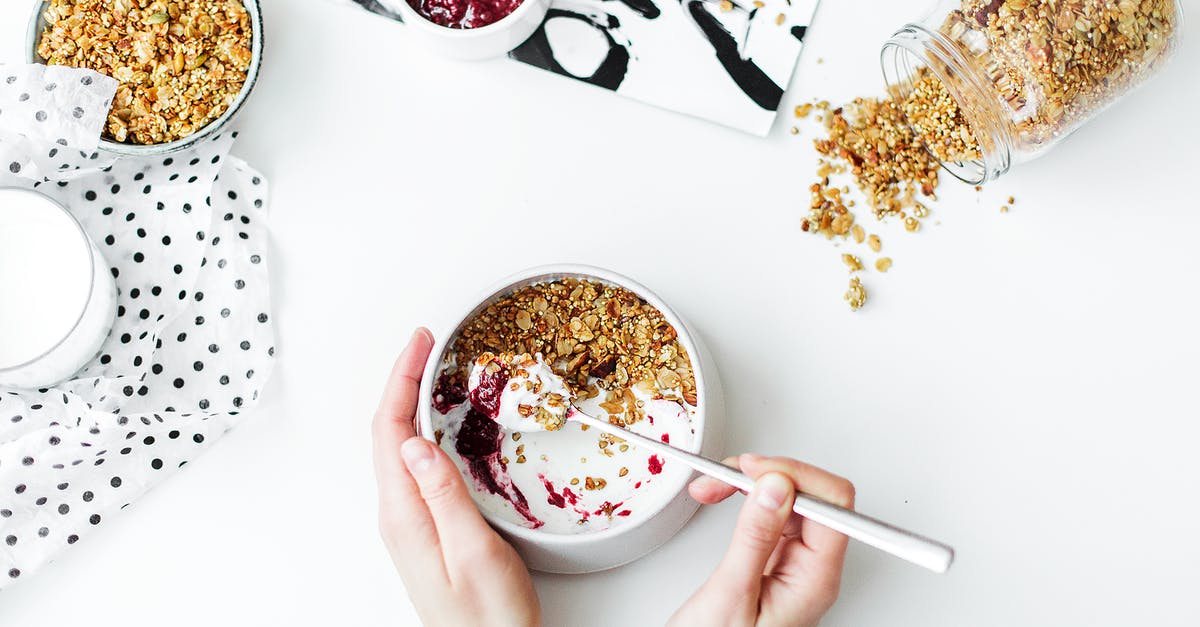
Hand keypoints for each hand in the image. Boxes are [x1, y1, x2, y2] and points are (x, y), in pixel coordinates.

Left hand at [372, 328, 541, 626]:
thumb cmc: (488, 617)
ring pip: (399, 447)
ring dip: (410, 404)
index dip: (402, 380)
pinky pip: (414, 466)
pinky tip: (440, 424)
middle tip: (426, 344)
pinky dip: (423, 431)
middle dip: (402, 381)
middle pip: (388, 432)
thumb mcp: (475, 554)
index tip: (420, 343)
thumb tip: (417, 443)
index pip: (391, 431)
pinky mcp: (425, 528)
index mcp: (405, 514)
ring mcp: (409, 522)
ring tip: (430, 371)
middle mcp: (399, 515)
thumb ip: (446, 497)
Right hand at [669, 455, 854, 626]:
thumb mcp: (730, 594)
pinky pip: (772, 513)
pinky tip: (724, 497)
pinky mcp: (775, 558)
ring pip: (790, 499)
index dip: (795, 476)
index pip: (833, 505)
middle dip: (770, 474)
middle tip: (729, 475)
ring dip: (753, 483)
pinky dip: (746, 498)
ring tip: (715, 485)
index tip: (754, 471)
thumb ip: (755, 537)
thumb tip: (777, 486)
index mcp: (816, 579)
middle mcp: (813, 569)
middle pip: (814, 495)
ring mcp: (796, 563)